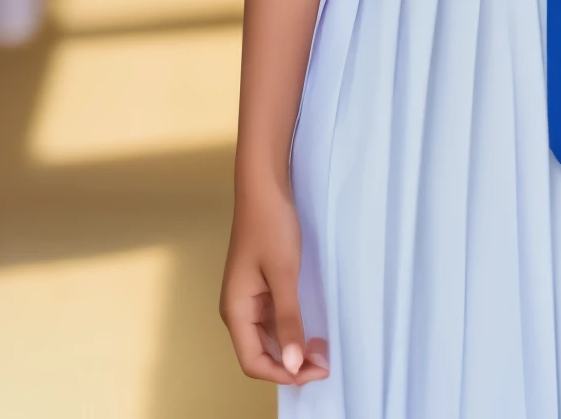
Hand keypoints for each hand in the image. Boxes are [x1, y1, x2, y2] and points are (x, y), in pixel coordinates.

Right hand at [220, 180, 329, 385]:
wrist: (264, 186)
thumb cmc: (270, 225)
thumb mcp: (284, 274)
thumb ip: (288, 319)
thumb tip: (291, 365)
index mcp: (235, 311)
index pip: (253, 362)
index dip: (283, 374)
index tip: (315, 370)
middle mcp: (238, 309)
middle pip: (260, 353)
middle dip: (291, 364)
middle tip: (325, 360)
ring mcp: (248, 297)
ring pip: (268, 338)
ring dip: (292, 348)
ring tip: (322, 348)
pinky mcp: (259, 285)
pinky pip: (273, 319)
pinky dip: (291, 329)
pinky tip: (310, 328)